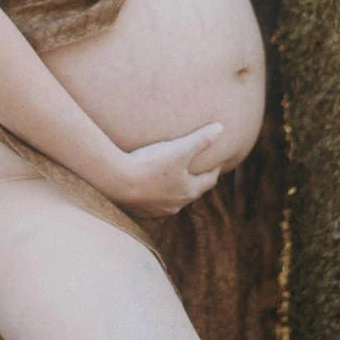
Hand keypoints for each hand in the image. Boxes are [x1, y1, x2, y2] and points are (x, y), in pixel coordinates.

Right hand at [108, 122, 226, 216]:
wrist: (118, 181)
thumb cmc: (151, 164)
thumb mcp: (179, 149)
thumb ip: (201, 139)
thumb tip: (221, 128)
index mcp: (189, 191)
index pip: (208, 180)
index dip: (213, 169)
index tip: (216, 160)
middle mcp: (176, 205)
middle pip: (191, 191)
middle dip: (194, 180)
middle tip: (196, 168)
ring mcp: (158, 210)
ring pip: (172, 199)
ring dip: (175, 189)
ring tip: (173, 177)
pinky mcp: (141, 211)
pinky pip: (153, 203)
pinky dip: (156, 195)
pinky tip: (150, 187)